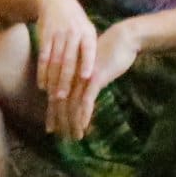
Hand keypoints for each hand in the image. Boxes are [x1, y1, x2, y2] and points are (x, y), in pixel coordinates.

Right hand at [34, 0, 98, 111]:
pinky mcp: (45, 37)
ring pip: (54, 61)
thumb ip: (90, 49)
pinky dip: (42, 72)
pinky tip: (42, 84)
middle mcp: (73, 33)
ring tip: (52, 95)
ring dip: (52, 79)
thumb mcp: (88, 30)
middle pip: (68, 59)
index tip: (87, 77)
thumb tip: (97, 72)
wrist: (57, 3)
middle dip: (65, 79)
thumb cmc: (77, 23)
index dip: (88, 62)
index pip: (89, 48)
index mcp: (87, 32)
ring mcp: (58, 34)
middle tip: (63, 96)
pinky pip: (43, 57)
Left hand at [58, 20, 142, 140]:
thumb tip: (81, 92)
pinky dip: (83, 116)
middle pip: (60, 104)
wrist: (124, 38)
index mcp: (69, 74)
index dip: (52, 114)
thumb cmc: (110, 51)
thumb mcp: (93, 66)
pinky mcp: (95, 79)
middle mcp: (71, 77)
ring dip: (72, 123)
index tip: (51, 128)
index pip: (55, 98)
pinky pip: (86, 101)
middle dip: (60, 122)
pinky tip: (83, 127)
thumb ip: (84, 79)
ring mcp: (82, 78)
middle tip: (62, 138)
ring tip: (75, 137)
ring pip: (72, 105)